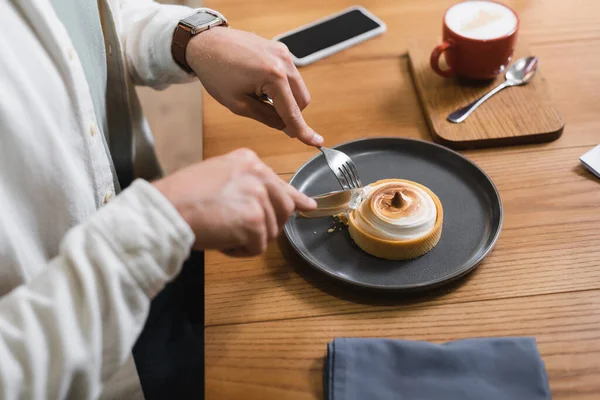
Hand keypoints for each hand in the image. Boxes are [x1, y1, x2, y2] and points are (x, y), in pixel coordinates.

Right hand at [153, 148, 316, 255]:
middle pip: (283, 210)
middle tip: (241, 231)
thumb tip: (298, 203)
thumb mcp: (220, 178)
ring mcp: (257, 196)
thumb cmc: (183, 198)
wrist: (164, 210)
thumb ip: (252, 185)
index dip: (294, 200)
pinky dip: (240, 252)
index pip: (281, 184)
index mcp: (249, 161)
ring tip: (221, 231)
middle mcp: (258, 173)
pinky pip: (258, 247)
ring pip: (271, 231)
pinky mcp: (254, 220)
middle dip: (267, 225)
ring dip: (249, 240)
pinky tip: (221, 241)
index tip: (306, 207)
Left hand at [185, 27, 323, 146]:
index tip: (316, 142)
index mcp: (273, 76)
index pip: (293, 112)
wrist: (206, 43)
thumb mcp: (238, 104)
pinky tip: (260, 84)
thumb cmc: (216, 72)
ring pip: (298, 88)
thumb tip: (285, 126)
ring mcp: (283, 53)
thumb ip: (267, 118)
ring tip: (258, 95)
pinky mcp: (280, 49)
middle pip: (302, 100)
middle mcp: (283, 62)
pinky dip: (281, 86)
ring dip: (285, 99)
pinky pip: (290, 75)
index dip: (303, 131)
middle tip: (269, 117)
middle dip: (290, 113)